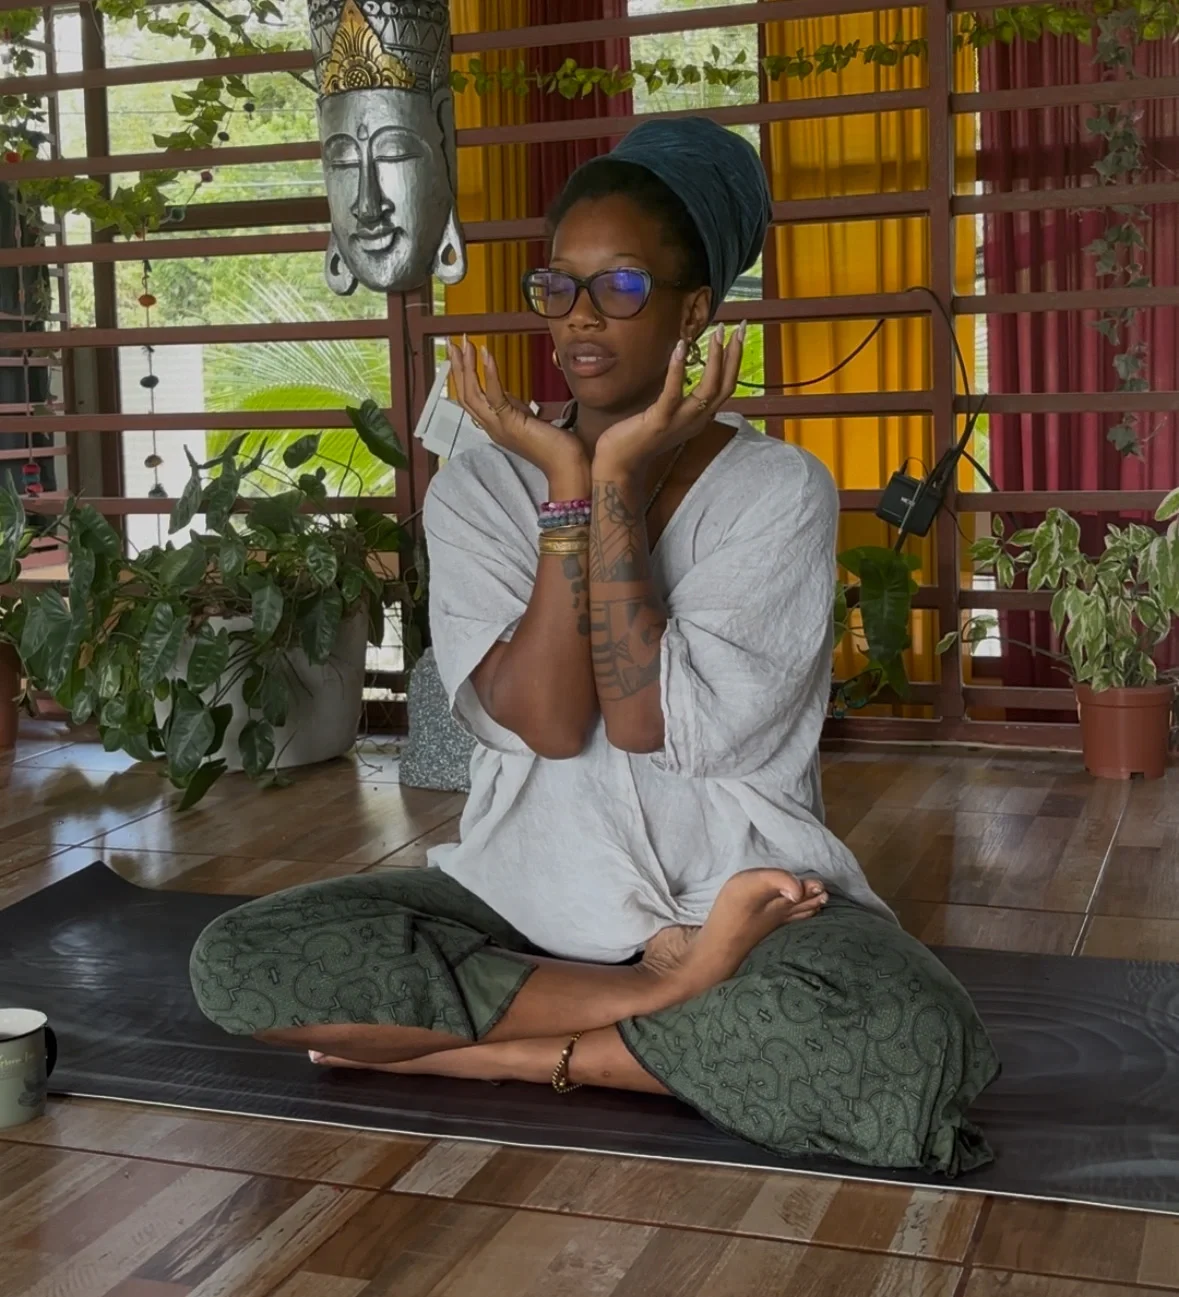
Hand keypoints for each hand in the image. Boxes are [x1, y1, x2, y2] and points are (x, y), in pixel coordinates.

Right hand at [448, 337, 586, 480]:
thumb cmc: (554, 444)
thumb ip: (513, 407)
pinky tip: (487, 356)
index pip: (470, 399)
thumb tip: (503, 392)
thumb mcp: (526, 419)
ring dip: (467, 367)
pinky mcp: (510, 423)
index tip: (460, 355)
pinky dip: (490, 374)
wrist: (566, 464)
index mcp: (494, 426)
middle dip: (458, 368)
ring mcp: (498, 426)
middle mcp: (491, 427)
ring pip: (472, 395)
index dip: (462, 377)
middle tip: (455, 343)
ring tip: (466, 345)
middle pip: (464, 395)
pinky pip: (494, 396)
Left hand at [594, 321, 745, 475]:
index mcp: (699, 418)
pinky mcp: (660, 421)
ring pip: (708, 389)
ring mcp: (680, 422)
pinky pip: (673, 393)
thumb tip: (682, 372)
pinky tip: (680, 348)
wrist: (620, 464)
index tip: (738, 335)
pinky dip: (678, 370)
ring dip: (716, 359)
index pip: (726, 386)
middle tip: (738, 327)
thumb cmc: (638, 437)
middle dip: (734, 355)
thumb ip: (679, 399)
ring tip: (717, 333)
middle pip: (725, 385)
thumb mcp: (667, 415)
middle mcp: (696, 420)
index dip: (735, 361)